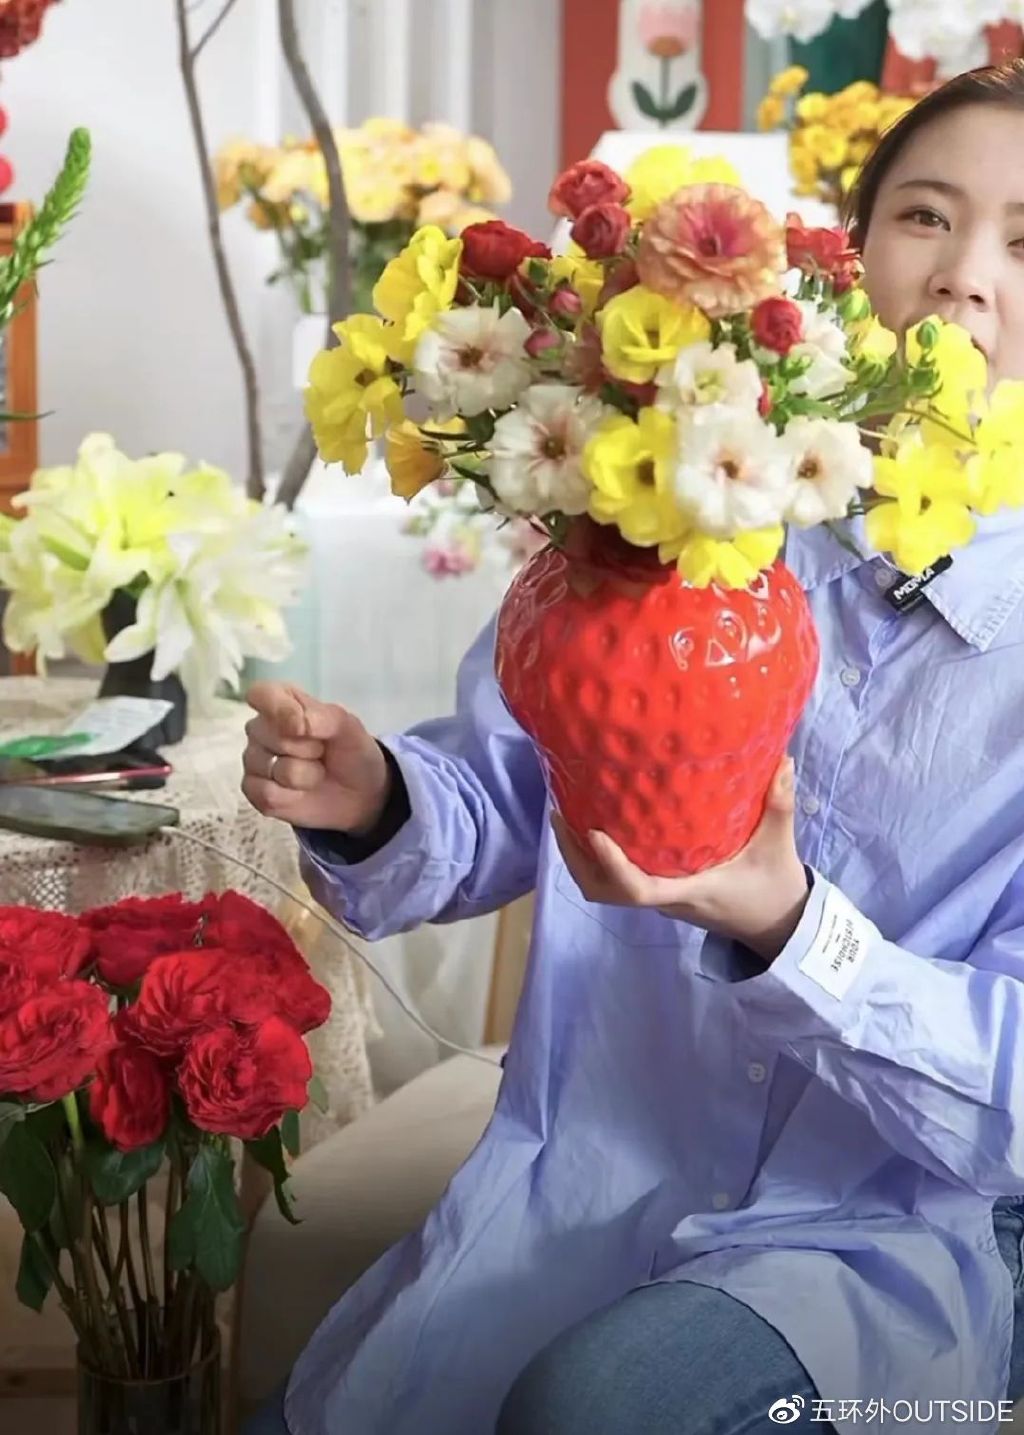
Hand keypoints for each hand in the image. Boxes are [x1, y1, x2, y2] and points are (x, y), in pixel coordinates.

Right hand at [242, 681, 391, 832]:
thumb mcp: (347, 726)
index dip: (279, 710)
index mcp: (281, 702)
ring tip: (314, 773)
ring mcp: (254, 760)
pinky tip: (301, 793)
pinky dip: (291, 797)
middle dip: (305, 749)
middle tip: (321, 752)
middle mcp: (261, 728)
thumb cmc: (350, 751)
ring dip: (303, 776)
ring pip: (270, 767)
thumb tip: (294, 724)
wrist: (359, 793)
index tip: (302, 726)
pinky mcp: (254, 792)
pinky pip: (266, 794)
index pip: (260, 694)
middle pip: (267, 734)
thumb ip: (321, 717)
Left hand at [551, 757, 808, 962]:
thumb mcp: (778, 845)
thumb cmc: (774, 886)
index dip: (611, 864)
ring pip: (603, 888)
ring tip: (565, 813)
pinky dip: (594, 857)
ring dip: (578, 856)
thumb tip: (781, 759)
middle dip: (575, 855)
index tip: (593, 831)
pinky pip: (614, 879)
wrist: (776, 923)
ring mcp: (659, 898)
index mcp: (688, 891)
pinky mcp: (659, 892)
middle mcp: (665, 899)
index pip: (637, 889)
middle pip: (602, 890)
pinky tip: (594, 822)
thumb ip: (779, 804)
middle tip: (560, 812)